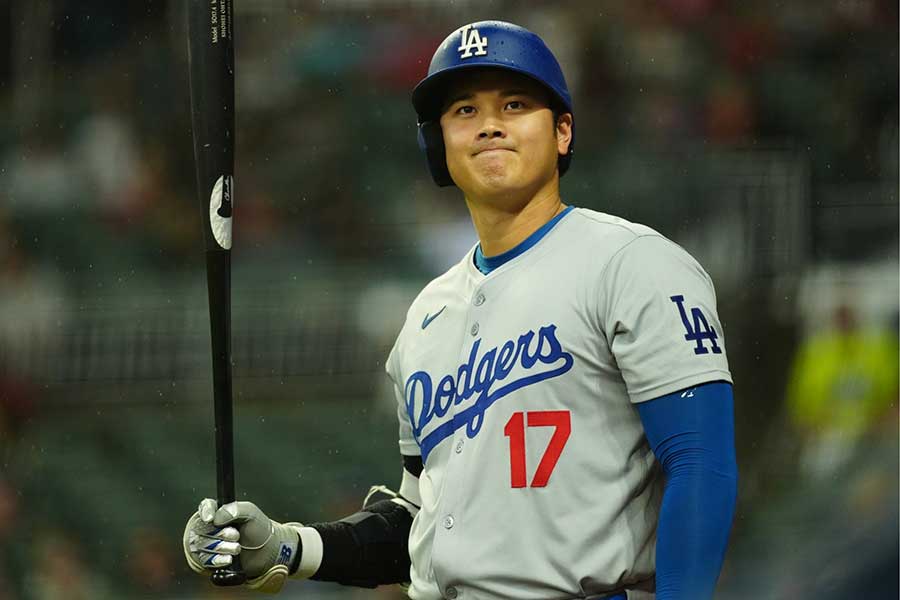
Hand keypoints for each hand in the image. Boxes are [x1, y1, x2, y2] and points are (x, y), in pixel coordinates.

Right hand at [183, 498, 301, 592]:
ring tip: (237, 548)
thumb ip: (234, 509)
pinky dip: (217, 560)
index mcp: (219, 512)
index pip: (205, 507)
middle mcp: (210, 527)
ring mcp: (208, 544)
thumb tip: (215, 518)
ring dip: (221, 547)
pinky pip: (204, 560)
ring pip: (202, 545)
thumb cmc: (259, 529)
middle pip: (202, 528)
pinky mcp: (209, 560)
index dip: (206, 513)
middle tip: (236, 535)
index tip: (211, 519)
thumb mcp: (251, 513)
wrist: (267, 553)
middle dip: (220, 533)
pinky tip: (229, 559)